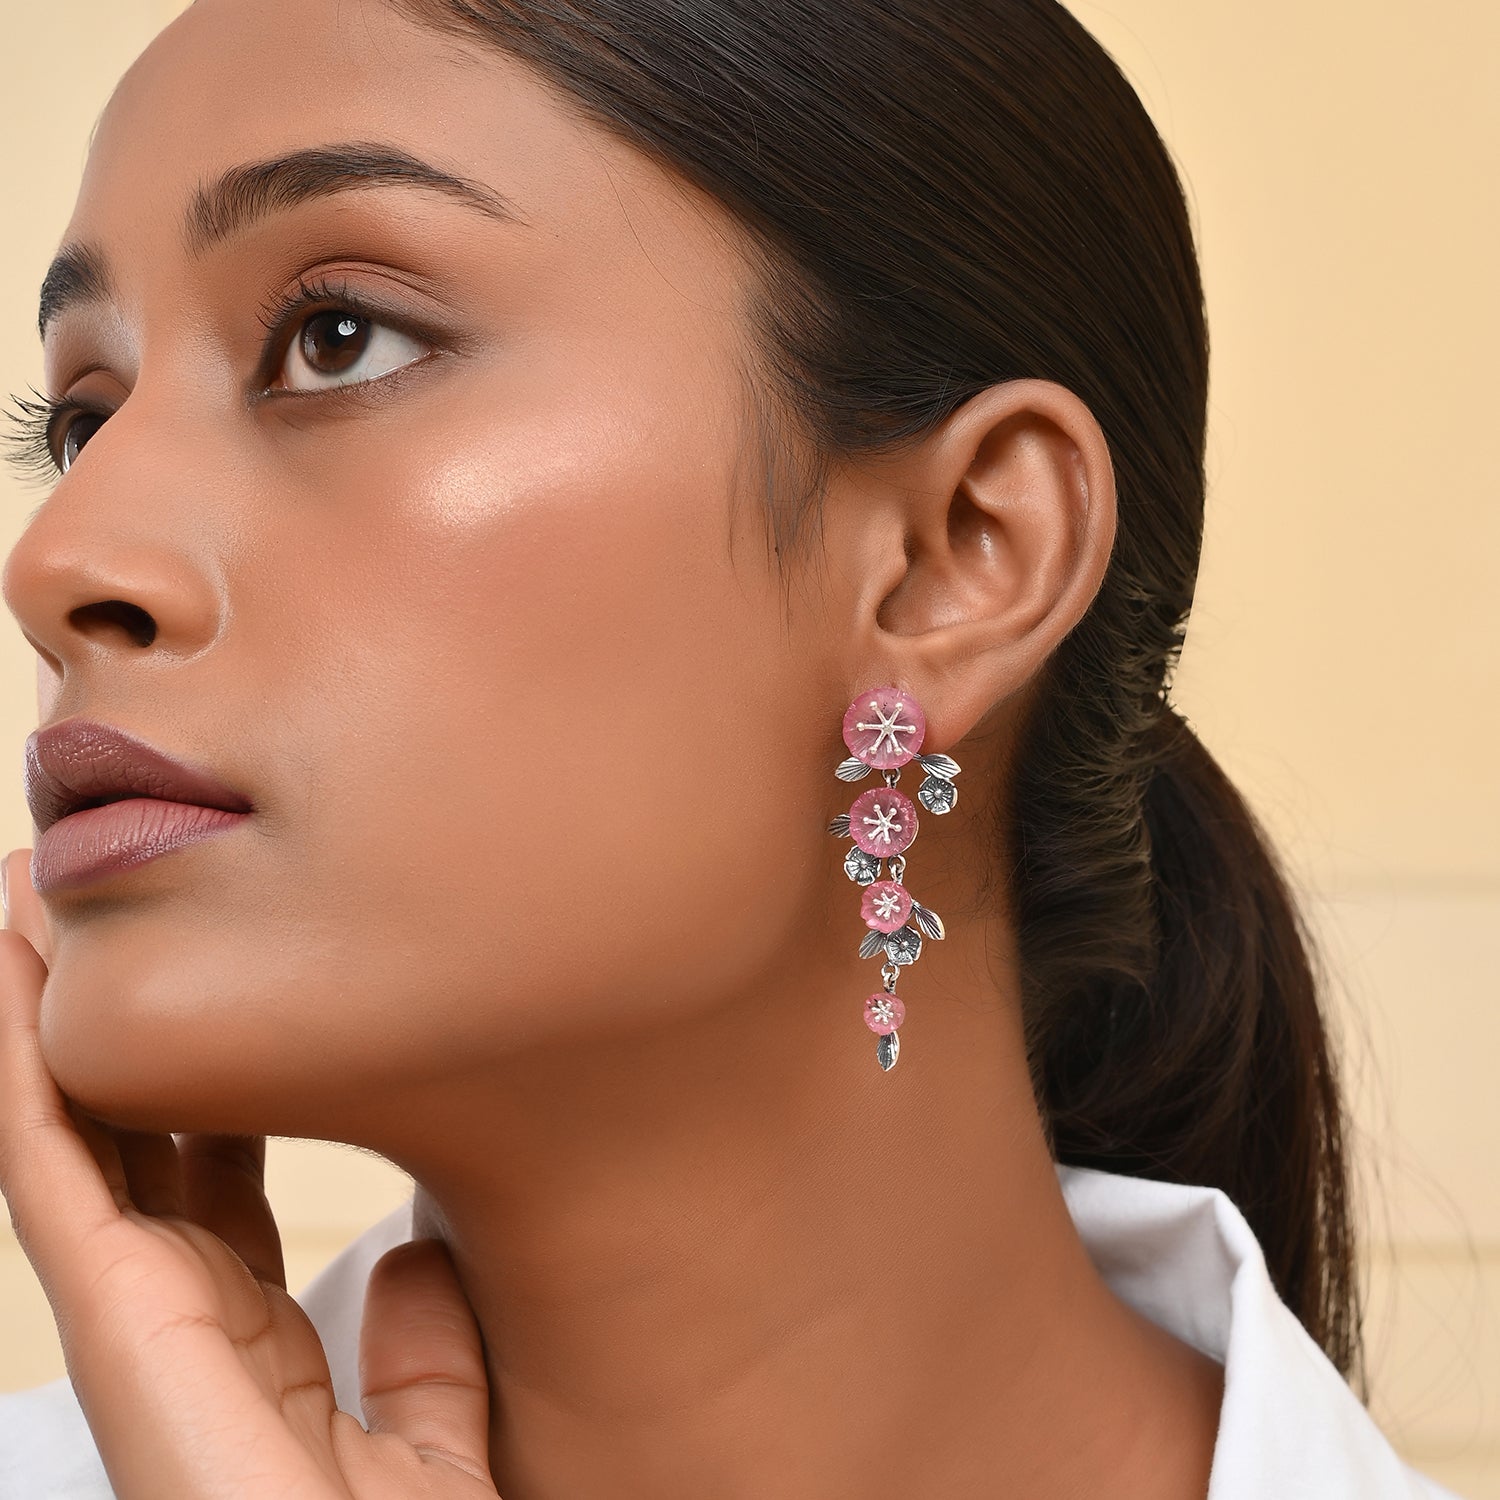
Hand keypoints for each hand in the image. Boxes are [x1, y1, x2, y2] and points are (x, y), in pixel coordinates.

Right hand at [0, 848, 499, 1497]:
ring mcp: (136, 1324)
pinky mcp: (122, 1327)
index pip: (209, 1175)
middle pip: (127, 1138)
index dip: (200, 1076)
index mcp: (243, 1339)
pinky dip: (26, 1076)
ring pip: (71, 1137)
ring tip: (30, 903)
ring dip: (43, 1019)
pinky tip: (12, 978)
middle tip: (96, 902)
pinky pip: (59, 1176)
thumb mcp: (430, 1448)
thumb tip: (417, 1258)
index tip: (212, 974)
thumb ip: (421, 1358)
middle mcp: (173, 1324)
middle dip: (106, 1022)